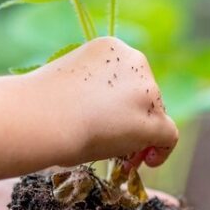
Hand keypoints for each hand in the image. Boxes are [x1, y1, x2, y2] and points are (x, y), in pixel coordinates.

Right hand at [36, 37, 178, 167]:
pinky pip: (169, 136)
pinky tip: (147, 162)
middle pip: (145, 94)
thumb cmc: (40, 104)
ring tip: (125, 157)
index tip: (111, 118)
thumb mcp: (69, 82)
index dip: (124, 101)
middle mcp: (134, 61)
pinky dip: (162, 150)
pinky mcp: (154, 119)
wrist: (41, 117)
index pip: (128, 76)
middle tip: (118, 142)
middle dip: (135, 118)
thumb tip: (100, 113)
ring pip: (155, 115)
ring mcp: (146, 90)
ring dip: (143, 135)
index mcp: (111, 47)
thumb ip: (92, 89)